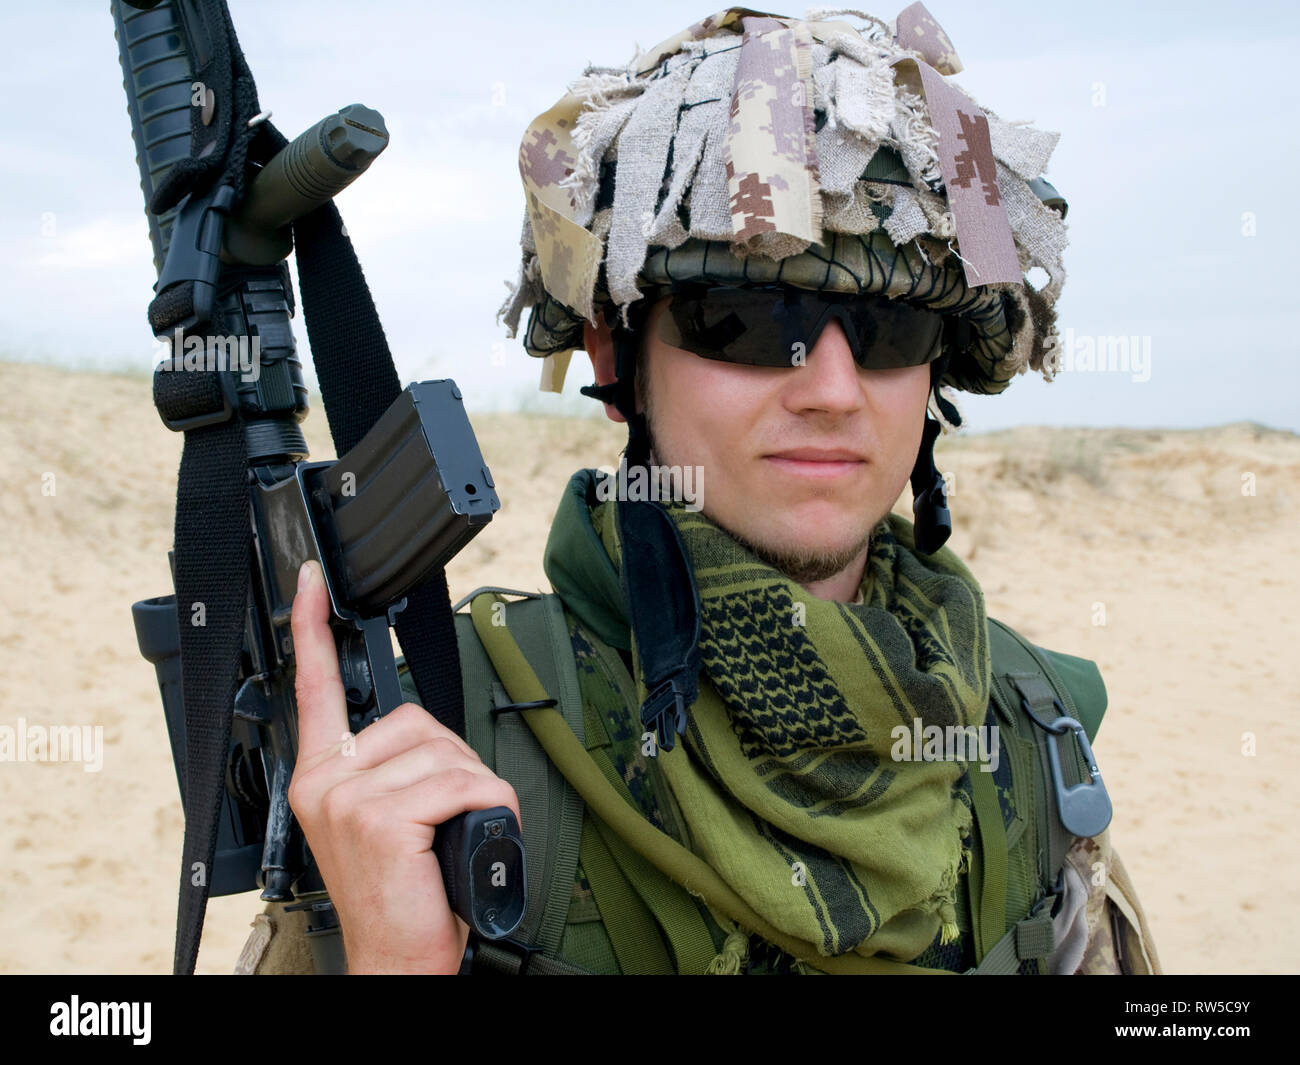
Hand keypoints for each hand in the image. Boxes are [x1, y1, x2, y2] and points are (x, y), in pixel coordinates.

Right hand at [286, 560, 520, 973]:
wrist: (398, 956)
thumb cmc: (401, 892)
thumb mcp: (380, 821)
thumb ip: (384, 770)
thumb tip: (423, 740)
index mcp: (319, 776)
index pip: (314, 689)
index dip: (313, 629)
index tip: (314, 583)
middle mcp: (325, 782)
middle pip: (416, 722)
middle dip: (452, 762)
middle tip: (443, 817)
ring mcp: (348, 799)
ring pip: (445, 755)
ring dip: (473, 790)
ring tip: (452, 835)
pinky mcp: (381, 818)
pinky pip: (461, 782)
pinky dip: (486, 804)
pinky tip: (467, 836)